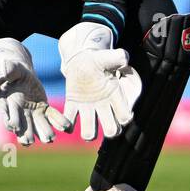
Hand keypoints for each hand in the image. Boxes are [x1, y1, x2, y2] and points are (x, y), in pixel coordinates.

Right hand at [0, 38, 71, 144]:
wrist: (20, 75)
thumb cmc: (11, 71)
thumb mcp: (9, 68)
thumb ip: (8, 70)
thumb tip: (5, 73)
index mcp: (9, 103)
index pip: (10, 114)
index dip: (12, 120)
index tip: (14, 126)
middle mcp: (20, 112)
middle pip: (24, 125)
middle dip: (26, 133)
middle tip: (29, 141)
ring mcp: (32, 113)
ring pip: (38, 125)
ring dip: (43, 132)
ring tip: (50, 139)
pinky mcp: (43, 109)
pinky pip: (51, 116)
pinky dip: (58, 121)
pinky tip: (66, 127)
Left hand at [59, 22, 142, 141]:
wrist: (83, 60)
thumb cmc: (99, 59)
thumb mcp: (108, 57)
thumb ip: (118, 57)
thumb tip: (125, 60)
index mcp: (115, 95)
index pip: (124, 116)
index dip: (124, 117)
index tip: (122, 112)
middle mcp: (103, 106)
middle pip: (111, 130)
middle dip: (110, 130)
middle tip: (105, 125)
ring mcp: (88, 108)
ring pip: (89, 133)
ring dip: (88, 133)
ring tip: (85, 129)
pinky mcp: (72, 106)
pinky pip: (69, 121)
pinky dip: (66, 125)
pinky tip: (64, 122)